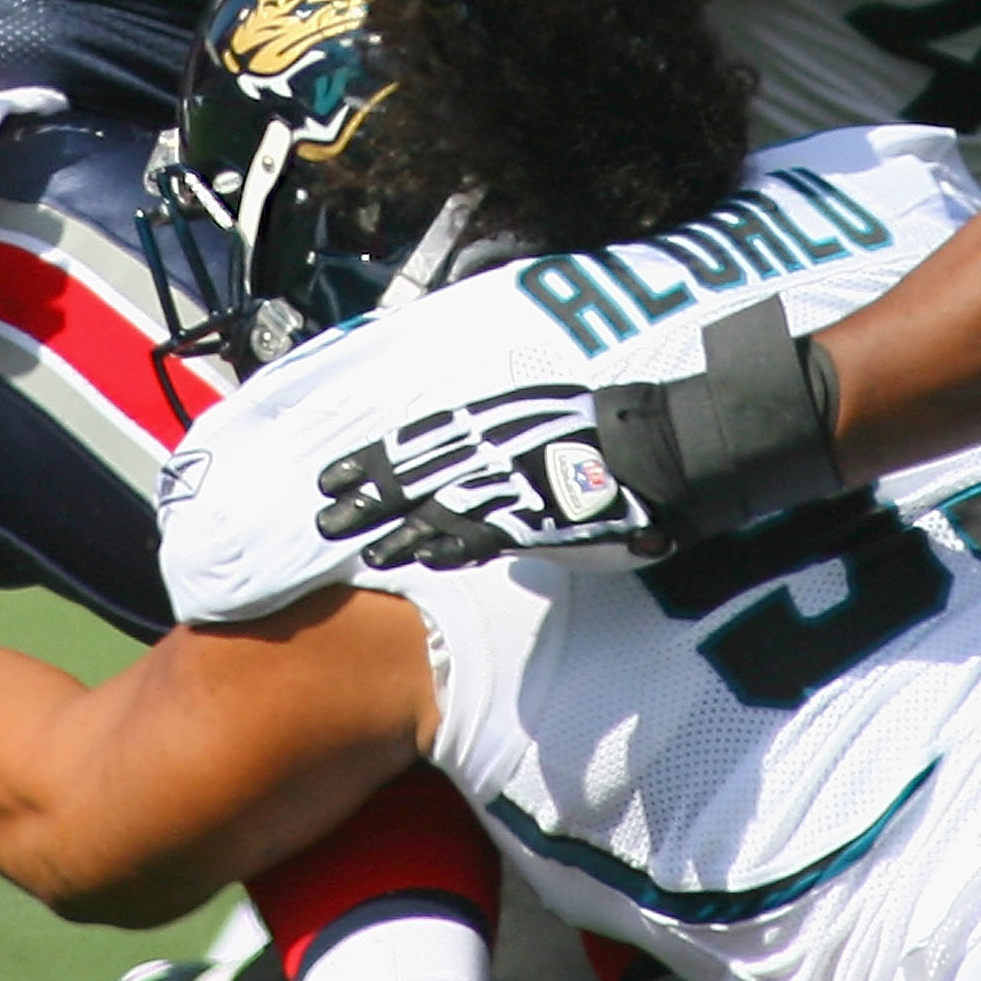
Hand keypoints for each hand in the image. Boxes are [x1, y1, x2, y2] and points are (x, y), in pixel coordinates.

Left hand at [315, 384, 663, 569]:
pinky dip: (451, 546)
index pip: (416, 439)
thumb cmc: (603, 433)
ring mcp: (513, 482)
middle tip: (325, 514)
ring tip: (361, 549)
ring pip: (440, 507)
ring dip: (398, 530)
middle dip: (368, 495)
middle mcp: (492, 446)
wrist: (655, 448)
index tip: (333, 475)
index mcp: (491, 420)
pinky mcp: (539, 518)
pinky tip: (421, 559)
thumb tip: (468, 469)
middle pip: (415, 472)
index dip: (372, 460)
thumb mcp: (536, 422)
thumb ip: (496, 446)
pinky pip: (485, 534)